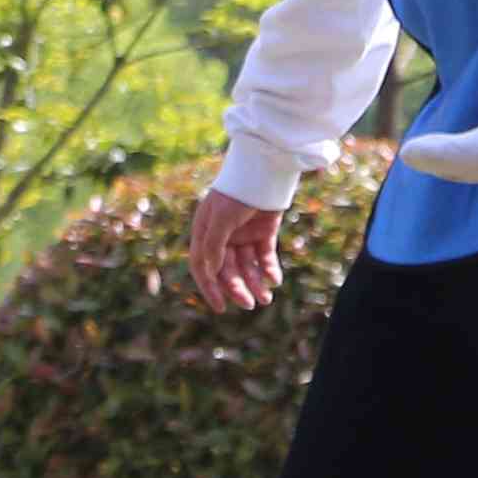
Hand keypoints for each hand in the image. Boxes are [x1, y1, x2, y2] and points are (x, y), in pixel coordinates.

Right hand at [185, 184, 282, 312]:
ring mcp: (243, 234)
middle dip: (237, 288)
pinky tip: (274, 280)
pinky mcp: (264, 232)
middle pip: (227, 270)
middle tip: (249, 305)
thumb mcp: (220, 220)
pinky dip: (269, 269)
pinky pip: (265, 256)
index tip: (220, 308)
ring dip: (255, 283)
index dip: (210, 288)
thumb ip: (214, 247)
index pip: (203, 267)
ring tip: (266, 299)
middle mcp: (223, 236)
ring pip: (248, 266)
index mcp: (204, 232)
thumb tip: (211, 273)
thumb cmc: (237, 193)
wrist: (264, 169)